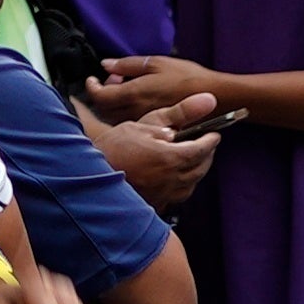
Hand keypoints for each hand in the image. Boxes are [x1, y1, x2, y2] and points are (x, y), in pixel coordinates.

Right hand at [84, 96, 222, 208]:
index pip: (204, 149)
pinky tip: (174, 177)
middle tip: (204, 144)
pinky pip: (177, 196)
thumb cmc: (116, 146)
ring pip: (191, 183)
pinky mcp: (155, 204)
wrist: (90, 172)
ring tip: (190, 159)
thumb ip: (180, 112)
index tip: (214, 134)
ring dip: (195, 170)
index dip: (211, 140)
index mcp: (173, 157)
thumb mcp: (147, 122)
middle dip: (206, 154)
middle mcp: (172, 180)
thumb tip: (207, 99)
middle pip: (201, 167)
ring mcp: (164, 195)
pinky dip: (181, 185)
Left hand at [86, 53, 226, 135]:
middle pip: (104, 109)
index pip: (100, 96)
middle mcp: (135, 110)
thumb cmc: (187, 77)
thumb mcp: (157, 63)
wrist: (214, 98)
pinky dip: (125, 113)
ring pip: (116, 118)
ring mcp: (144, 122)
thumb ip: (128, 65)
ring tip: (125, 91)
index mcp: (135, 93)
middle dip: (102, 95)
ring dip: (113, 105)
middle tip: (112, 81)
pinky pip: (129, 123)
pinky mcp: (153, 128)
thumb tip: (106, 65)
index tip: (92, 80)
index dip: (91, 88)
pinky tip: (137, 103)